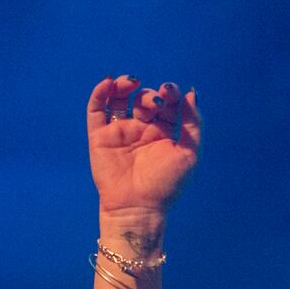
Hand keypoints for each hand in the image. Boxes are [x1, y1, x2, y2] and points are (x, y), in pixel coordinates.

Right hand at [86, 75, 201, 223]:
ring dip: (125, 85)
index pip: (167, 104)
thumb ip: (193, 124)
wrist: (138, 207)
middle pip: (145, 99)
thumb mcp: (189, 154)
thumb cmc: (166, 185)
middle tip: (156, 102)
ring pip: (119, 98)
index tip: (171, 92)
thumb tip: (191, 93)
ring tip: (132, 82)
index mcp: (164, 132)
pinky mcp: (100, 136)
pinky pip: (96, 109)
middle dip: (151, 95)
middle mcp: (142, 129)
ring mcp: (120, 131)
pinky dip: (100, 93)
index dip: (170, 93)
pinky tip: (109, 83)